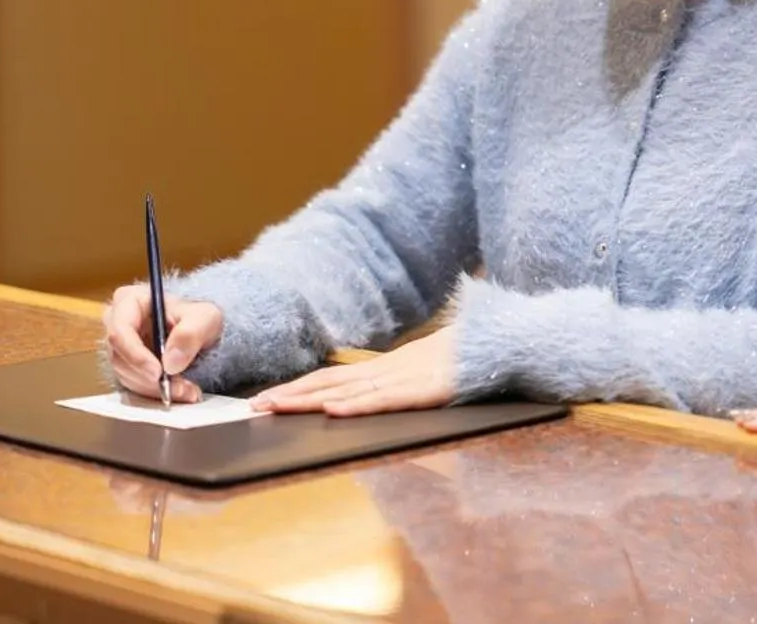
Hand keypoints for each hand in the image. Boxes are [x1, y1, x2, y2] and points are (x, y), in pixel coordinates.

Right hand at [102, 286, 220, 402]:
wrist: (203, 332)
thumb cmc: (199, 317)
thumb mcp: (206, 317)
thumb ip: (190, 334)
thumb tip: (170, 362)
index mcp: (129, 301)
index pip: (120, 331)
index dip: (136, 355)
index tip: (158, 372)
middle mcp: (118, 323)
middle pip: (120, 358)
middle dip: (149, 378)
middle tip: (178, 388)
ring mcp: (121, 347)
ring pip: (126, 376)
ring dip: (155, 388)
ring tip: (186, 390)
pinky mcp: (127, 366)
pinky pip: (134, 386)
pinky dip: (156, 393)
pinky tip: (179, 391)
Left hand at [251, 325, 458, 417]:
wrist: (500, 343)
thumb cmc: (465, 359)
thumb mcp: (424, 370)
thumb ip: (398, 381)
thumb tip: (367, 395)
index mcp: (386, 367)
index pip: (333, 378)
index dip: (299, 388)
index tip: (267, 397)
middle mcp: (388, 371)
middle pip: (330, 383)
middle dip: (291, 395)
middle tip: (256, 405)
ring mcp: (404, 379)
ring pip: (348, 391)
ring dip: (310, 401)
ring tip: (278, 407)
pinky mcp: (424, 390)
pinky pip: (384, 400)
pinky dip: (356, 405)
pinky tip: (332, 411)